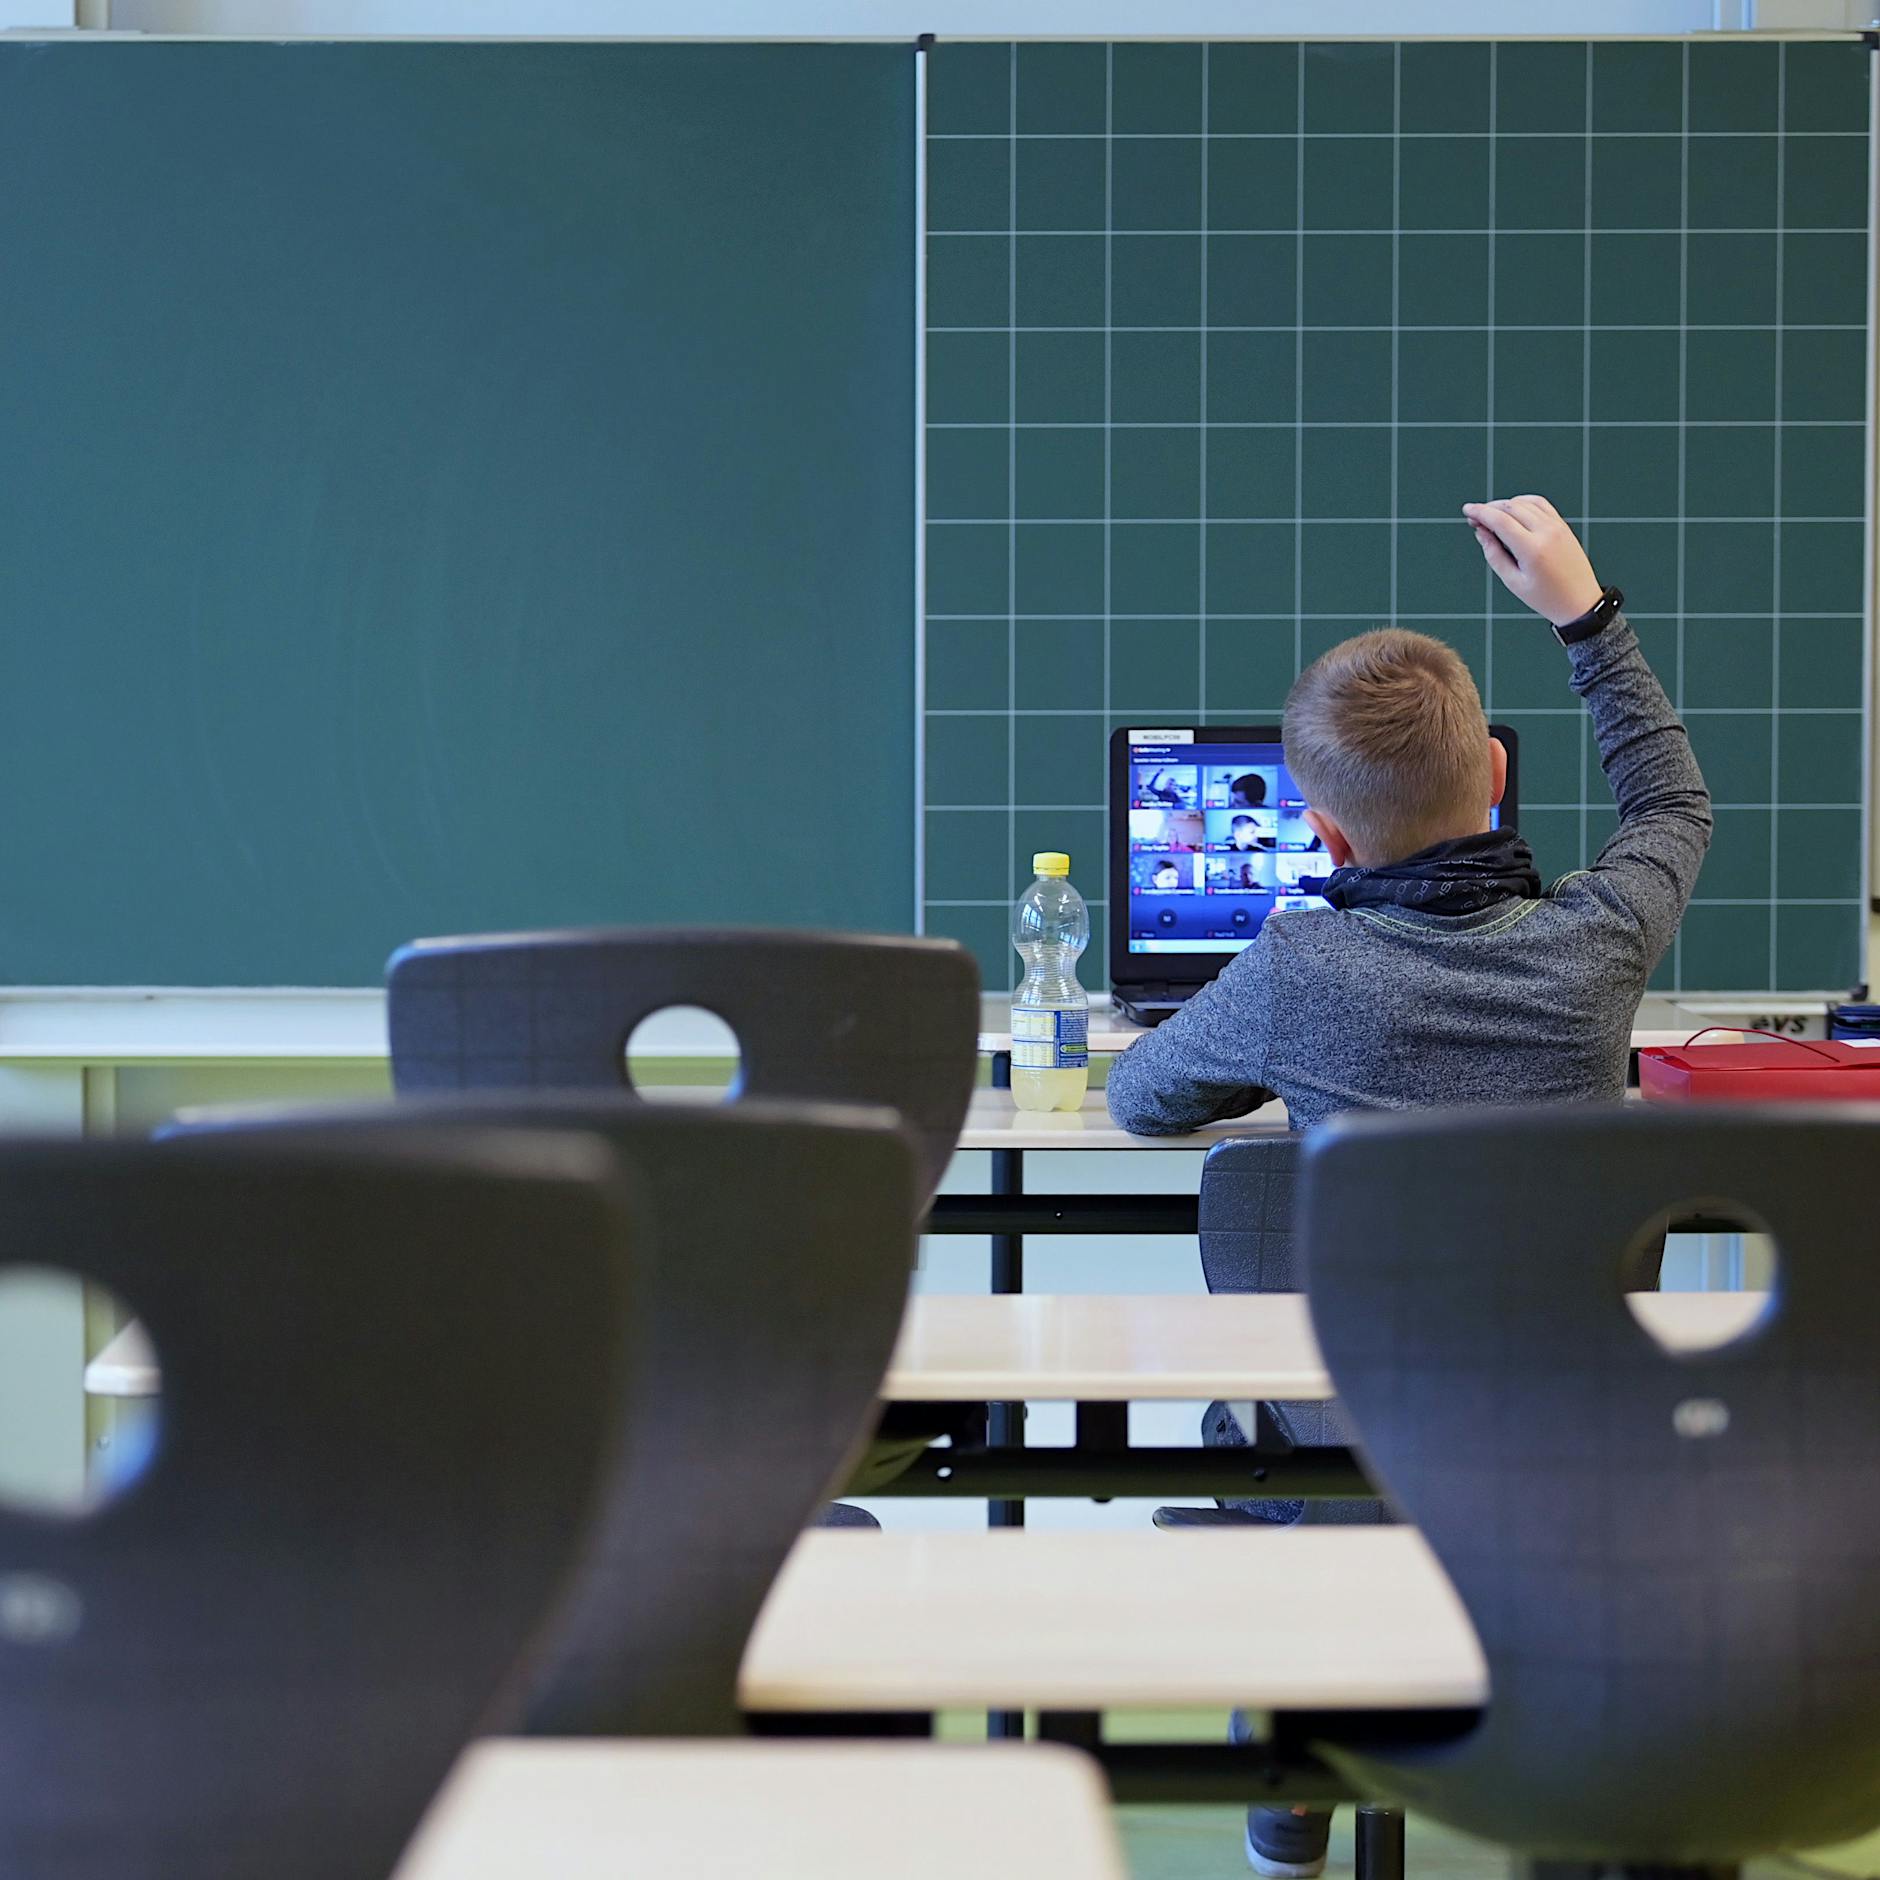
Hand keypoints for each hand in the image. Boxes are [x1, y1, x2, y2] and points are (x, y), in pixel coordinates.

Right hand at [1462, 495, 1604, 627]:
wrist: (1580, 601)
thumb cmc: (1546, 598)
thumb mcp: (1513, 582)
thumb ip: (1494, 555)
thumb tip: (1481, 532)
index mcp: (1532, 550)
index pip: (1501, 521)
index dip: (1480, 512)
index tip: (1467, 509)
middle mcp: (1546, 532)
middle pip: (1512, 507)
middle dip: (1489, 508)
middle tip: (1475, 517)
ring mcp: (1557, 526)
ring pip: (1525, 502)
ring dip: (1505, 504)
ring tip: (1491, 515)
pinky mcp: (1563, 526)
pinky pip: (1540, 504)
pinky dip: (1523, 502)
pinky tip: (1512, 510)